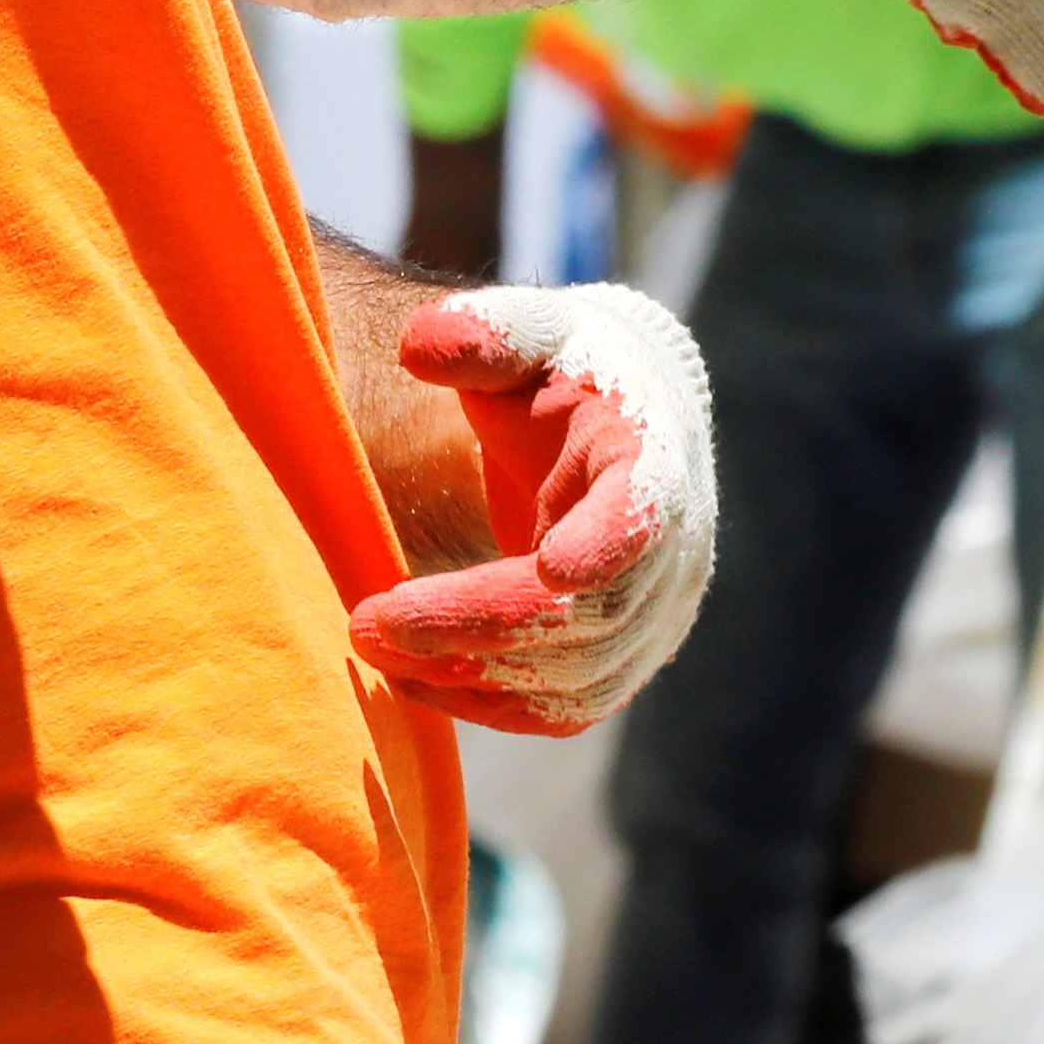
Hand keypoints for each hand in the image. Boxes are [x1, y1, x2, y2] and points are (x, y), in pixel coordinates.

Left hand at [340, 283, 715, 736]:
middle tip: (369, 621)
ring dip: (469, 676)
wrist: (612, 426)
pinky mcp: (622, 661)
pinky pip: (563, 712)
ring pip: (573, 682)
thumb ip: (482, 331)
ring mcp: (654, 616)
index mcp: (654, 460)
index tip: (549, 565)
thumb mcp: (526, 334)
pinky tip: (418, 676)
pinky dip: (488, 705)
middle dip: (474, 626)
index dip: (605, 545)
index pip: (644, 515)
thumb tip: (423, 347)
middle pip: (587, 618)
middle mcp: (674, 551)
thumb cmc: (559, 371)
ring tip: (376, 646)